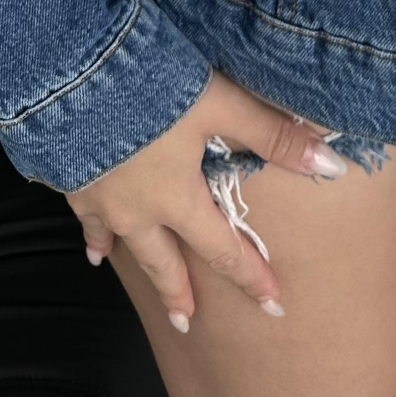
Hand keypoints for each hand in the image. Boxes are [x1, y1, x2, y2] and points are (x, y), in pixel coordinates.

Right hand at [65, 70, 345, 330]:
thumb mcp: (222, 105)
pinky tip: (87, 230)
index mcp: (178, 199)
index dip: (250, 276)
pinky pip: (79, 213)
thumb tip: (330, 164)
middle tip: (186, 322)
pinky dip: (87, 227)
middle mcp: (136, 210)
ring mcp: (96, 198)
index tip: (272, 305)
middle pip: (163, 261)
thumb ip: (273, 135)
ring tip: (118, 271)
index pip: (223, 250)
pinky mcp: (66, 176)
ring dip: (124, 258)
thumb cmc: (153, 89)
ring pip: (115, 240)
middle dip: (177, 292)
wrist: (73, 74)